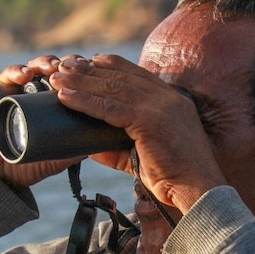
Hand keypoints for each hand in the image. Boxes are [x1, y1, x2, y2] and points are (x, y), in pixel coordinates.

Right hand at [0, 55, 83, 186]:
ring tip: (51, 69)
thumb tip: (90, 149)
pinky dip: (15, 72)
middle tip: (75, 66)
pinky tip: (25, 74)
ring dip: (44, 63)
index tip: (92, 70)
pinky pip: (5, 77)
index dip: (82, 73)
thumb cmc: (27, 165)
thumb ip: (69, 155)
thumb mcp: (52, 161)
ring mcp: (17, 90)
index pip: (72, 81)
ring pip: (33, 68)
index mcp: (56, 105)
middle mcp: (38, 93)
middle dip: (66, 64)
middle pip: (55, 70)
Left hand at [49, 54, 226, 212]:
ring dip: (80, 82)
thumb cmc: (175, 177)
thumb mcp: (145, 154)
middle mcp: (167, 97)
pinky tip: (65, 97)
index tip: (85, 63)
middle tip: (63, 66)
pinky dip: (84, 101)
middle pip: (120, 76)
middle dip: (88, 71)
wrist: (198, 190)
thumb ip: (118, 146)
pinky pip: (110, 108)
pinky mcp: (150, 121)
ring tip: (56, 79)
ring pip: (112, 89)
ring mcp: (160, 107)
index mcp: (172, 100)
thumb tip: (87, 145)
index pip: (135, 73)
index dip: (108, 66)